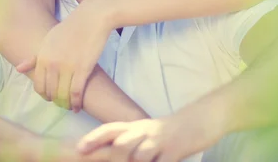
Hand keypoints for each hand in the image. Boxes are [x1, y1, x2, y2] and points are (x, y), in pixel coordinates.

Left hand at [16, 0, 113, 111]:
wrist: (90, 19)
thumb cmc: (70, 28)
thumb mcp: (48, 41)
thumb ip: (34, 57)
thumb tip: (18, 69)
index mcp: (42, 57)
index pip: (38, 85)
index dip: (45, 95)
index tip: (51, 97)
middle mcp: (52, 64)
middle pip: (51, 92)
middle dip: (56, 101)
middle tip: (62, 103)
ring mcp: (67, 67)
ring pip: (63, 95)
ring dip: (66, 104)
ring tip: (70, 106)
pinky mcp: (83, 69)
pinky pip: (76, 92)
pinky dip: (76, 102)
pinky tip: (78, 106)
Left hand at [78, 111, 224, 161]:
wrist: (198, 120)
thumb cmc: (168, 132)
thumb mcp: (145, 133)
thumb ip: (128, 141)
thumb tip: (109, 153)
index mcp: (135, 127)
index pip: (110, 129)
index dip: (94, 138)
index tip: (79, 148)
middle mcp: (144, 132)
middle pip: (121, 144)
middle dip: (110, 157)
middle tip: (98, 161)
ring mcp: (159, 142)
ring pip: (139, 156)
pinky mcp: (175, 151)